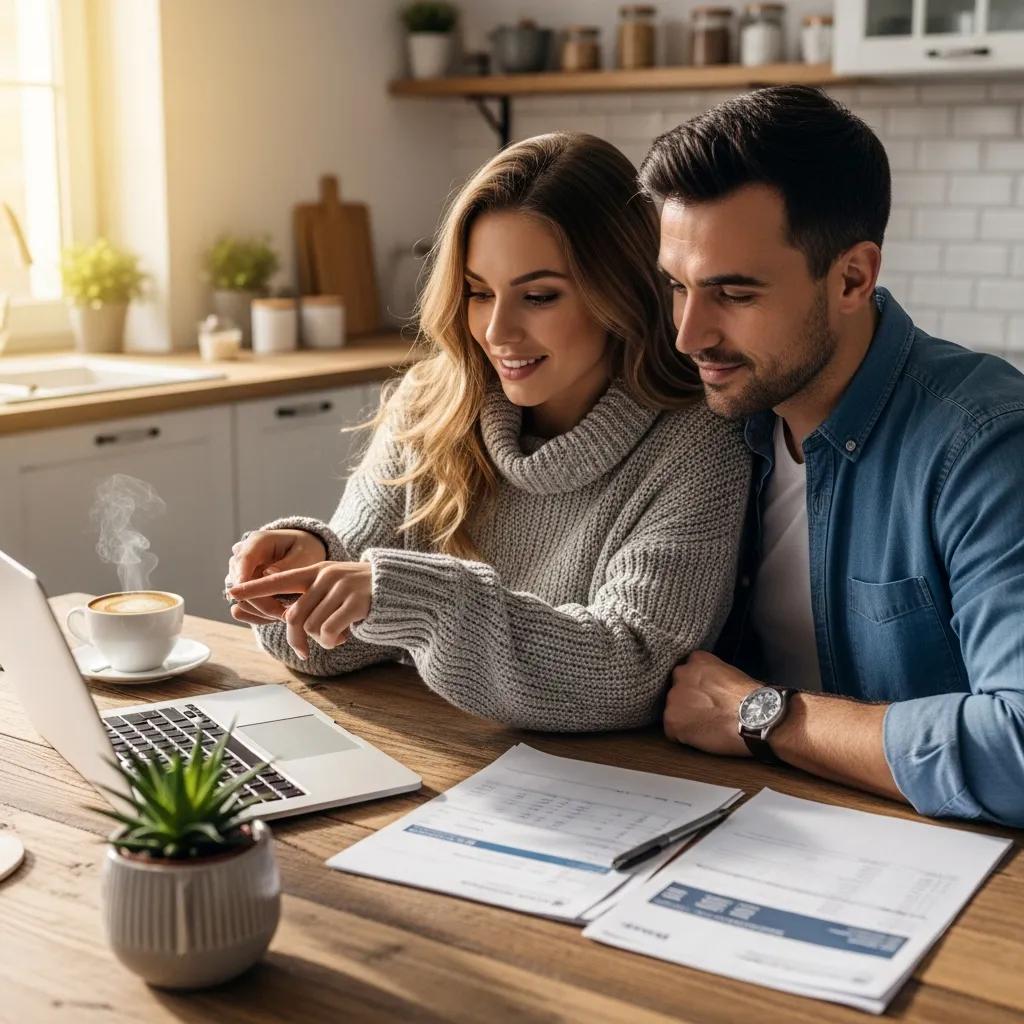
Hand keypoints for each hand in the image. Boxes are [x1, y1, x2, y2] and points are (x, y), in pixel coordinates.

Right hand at [226, 529, 326, 624]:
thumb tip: (267, 573)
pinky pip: (245, 604)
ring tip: (284, 617)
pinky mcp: (243, 588)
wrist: (302, 554)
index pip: (244, 559)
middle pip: (239, 582)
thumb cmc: (306, 551)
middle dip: (258, 600)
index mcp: (258, 542)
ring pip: (240, 596)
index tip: (245, 594)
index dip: (243, 577)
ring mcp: (240, 573)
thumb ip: (289, 564)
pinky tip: (276, 618)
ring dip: (259, 609)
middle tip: (282, 615)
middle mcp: (244, 556)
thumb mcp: (305, 554)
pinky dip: (259, 613)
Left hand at [228, 561, 371, 659]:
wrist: (399, 588)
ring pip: (312, 626)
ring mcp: (341, 587)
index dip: (254, 588)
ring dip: (322, 640)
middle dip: (295, 639)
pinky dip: (333, 641)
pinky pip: (329, 631)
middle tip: (303, 652)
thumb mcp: (334, 588)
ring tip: (338, 634)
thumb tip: (288, 622)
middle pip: (294, 616)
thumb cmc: (362, 594)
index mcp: (316, 571)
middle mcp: (326, 576)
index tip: (231, 593)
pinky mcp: (355, 602)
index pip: (278, 580)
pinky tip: (345, 635)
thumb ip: (312, 599)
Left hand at [663, 651, 761, 757]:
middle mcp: (681, 674)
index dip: (697, 687)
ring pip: (674, 710)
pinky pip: (673, 731)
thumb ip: (714, 676)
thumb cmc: (753, 698)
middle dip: (688, 701)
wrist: (756, 717)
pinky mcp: (672, 721)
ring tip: (707, 726)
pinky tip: (702, 736)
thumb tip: (712, 687)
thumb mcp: (732, 673)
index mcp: (697, 660)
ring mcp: (674, 698)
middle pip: (678, 690)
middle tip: (706, 712)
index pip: (688, 672)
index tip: (706, 696)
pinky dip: (684, 736)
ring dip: (685, 718)